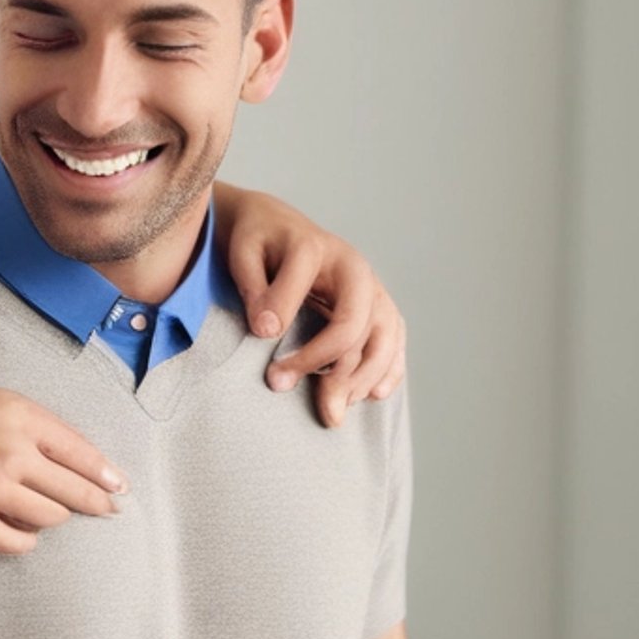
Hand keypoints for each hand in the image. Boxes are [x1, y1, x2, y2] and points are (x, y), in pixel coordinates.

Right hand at [0, 377, 126, 555]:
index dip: (106, 474)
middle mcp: (13, 454)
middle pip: (74, 491)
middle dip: (96, 503)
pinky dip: (26, 541)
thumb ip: (36, 425)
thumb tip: (76, 458)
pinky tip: (24, 535)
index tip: (120, 487)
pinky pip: (15, 543)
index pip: (82, 453)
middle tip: (107, 510)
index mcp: (24, 419)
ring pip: (49, 518)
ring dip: (53, 517)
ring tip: (46, 513)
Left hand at [221, 192, 408, 427]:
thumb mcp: (243, 252)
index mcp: (320, 252)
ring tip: (333, 413)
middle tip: (299, 401)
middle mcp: (355, 269)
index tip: (271, 377)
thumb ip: (254, 287)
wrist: (273, 225)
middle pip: (356, 328)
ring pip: (382, 339)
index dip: (300, 349)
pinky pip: (394, 339)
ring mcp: (371, 288)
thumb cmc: (256, 241)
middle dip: (332, 372)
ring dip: (361, 380)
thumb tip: (267, 329)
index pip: (320, 306)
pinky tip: (373, 396)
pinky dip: (389, 369)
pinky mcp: (378, 305)